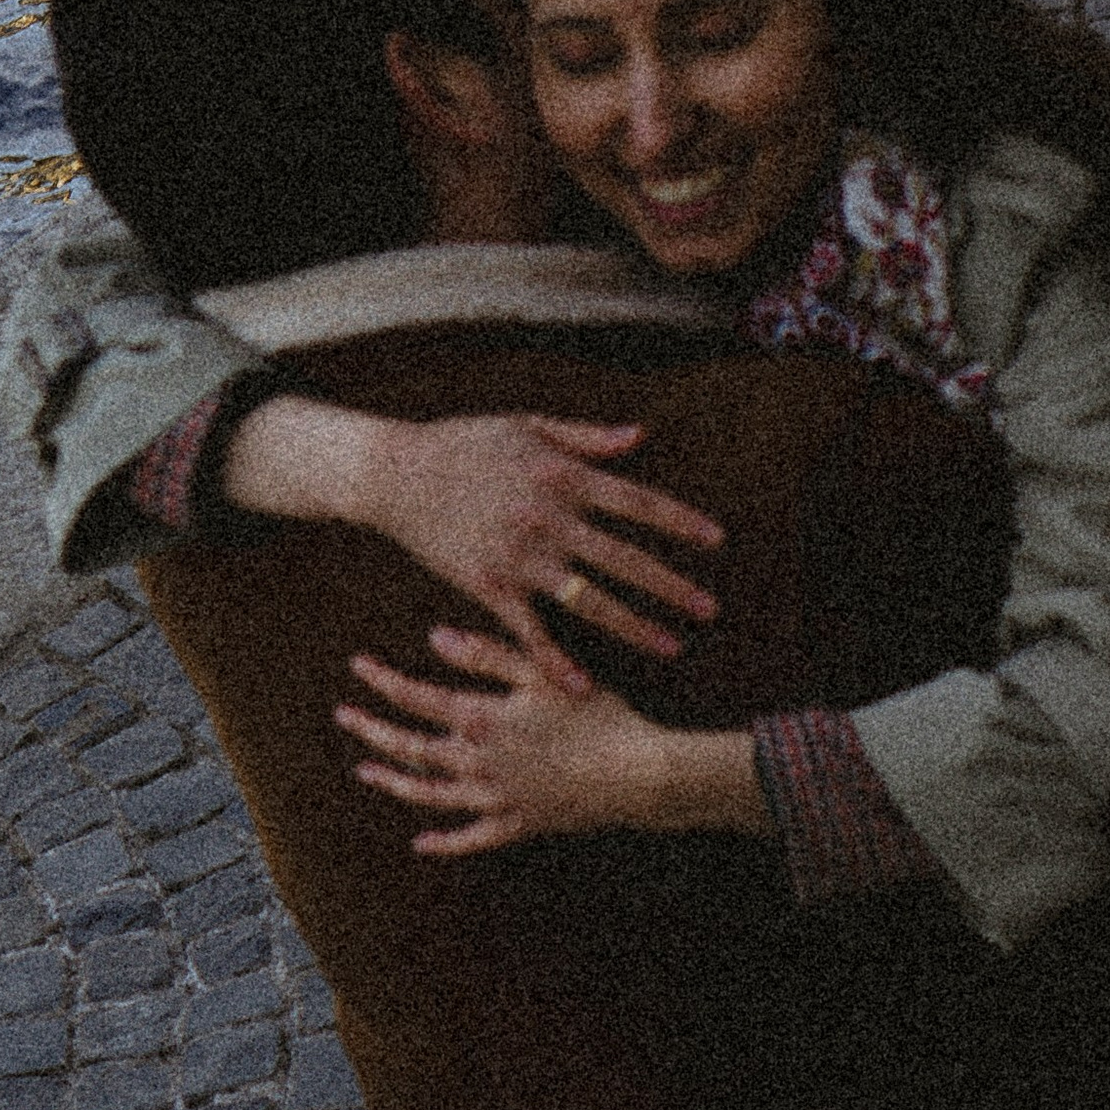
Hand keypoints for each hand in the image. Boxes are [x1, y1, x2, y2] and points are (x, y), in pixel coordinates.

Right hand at [225, 395, 721, 685]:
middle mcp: (548, 518)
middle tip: (711, 608)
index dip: (680, 523)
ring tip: (671, 646)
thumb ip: (587, 437)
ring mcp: (519, 556)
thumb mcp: (526, 425)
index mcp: (562, 477)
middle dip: (672, 585)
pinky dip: (555, 660)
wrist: (392, 473)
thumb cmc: (462, 443)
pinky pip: (529, 631)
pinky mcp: (487, 586)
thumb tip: (641, 436)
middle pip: (625, 558)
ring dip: (633, 626)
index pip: (638, 503)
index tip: (717, 541)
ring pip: (588, 600)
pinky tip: (583, 684)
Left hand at [336, 631, 764, 852]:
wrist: (636, 774)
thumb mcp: (542, 673)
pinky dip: (444, 843)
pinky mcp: (518, 825)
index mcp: (481, 720)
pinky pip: (471, 838)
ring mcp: (495, 799)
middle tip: (344, 717)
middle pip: (411, 747)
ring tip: (365, 773)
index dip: (384, 682)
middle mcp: (477, 763)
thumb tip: (434, 638)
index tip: (358, 667)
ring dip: (393, 783)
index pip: (418, 698)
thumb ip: (487, 654)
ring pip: (430, 795)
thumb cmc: (597, 714)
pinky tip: (421, 843)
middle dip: (374, 731)